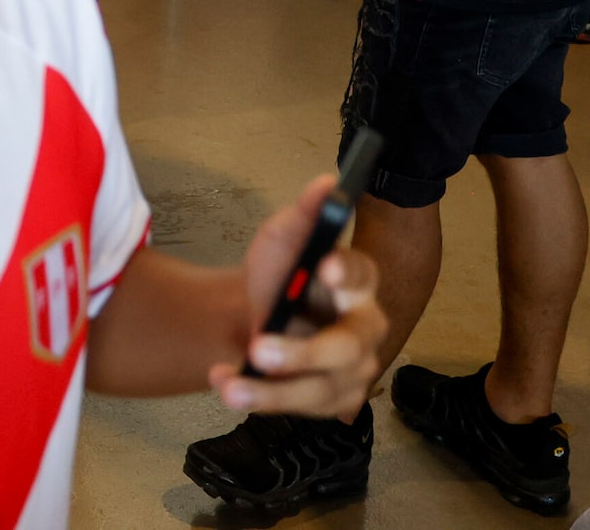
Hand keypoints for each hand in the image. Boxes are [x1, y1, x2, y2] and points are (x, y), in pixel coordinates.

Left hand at [213, 174, 386, 418]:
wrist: (251, 313)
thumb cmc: (279, 273)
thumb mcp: (284, 239)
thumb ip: (306, 213)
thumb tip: (328, 182)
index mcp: (356, 283)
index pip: (360, 275)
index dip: (344, 272)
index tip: (322, 266)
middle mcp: (363, 330)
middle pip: (347, 346)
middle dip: (304, 351)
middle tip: (259, 347)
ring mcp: (350, 371)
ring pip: (320, 387)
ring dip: (273, 390)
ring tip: (230, 385)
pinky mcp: (328, 400)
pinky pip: (296, 407)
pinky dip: (258, 398)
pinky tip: (226, 384)